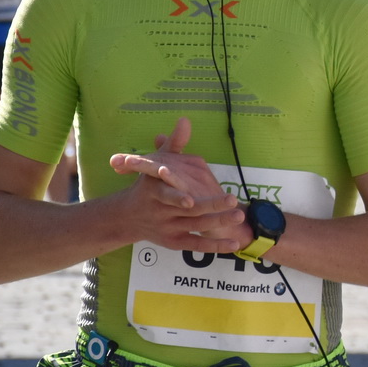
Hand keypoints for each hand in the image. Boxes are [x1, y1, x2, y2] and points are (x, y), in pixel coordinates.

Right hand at [109, 117, 245, 250]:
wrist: (128, 216)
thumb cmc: (147, 185)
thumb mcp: (155, 163)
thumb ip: (174, 144)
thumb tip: (185, 120)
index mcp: (154, 191)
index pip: (165, 194)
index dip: (176, 197)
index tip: (190, 198)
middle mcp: (160, 211)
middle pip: (187, 211)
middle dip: (209, 206)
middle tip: (231, 200)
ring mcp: (168, 228)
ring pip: (195, 226)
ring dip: (217, 222)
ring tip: (238, 216)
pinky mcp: (175, 242)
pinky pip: (197, 245)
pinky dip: (216, 246)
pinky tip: (235, 243)